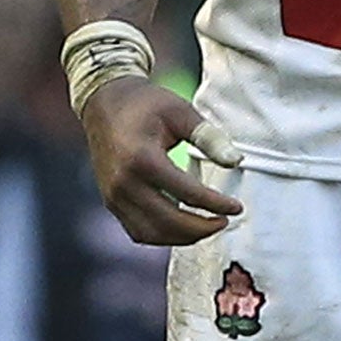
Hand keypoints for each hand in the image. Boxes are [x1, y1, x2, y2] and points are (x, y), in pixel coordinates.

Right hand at [79, 77, 243, 245]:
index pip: (186, 193)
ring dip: (182, 237)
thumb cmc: (145, 104)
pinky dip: (163, 235)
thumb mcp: (181, 112)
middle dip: (201, 228)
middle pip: (167, 221)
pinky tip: (184, 226)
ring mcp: (113, 196)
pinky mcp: (111, 202)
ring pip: (150, 233)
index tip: (237, 207)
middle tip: (225, 221)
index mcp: (142, 159)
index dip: (216, 204)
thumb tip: (235, 161)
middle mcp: (123, 183)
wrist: (104, 103)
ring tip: (208, 226)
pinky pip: (137, 230)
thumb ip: (208, 137)